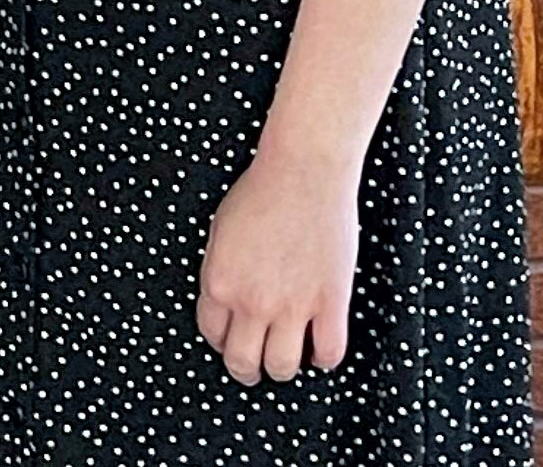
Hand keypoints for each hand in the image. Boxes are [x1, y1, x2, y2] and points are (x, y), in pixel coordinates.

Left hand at [196, 145, 360, 385]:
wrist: (303, 172)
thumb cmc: (260, 192)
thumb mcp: (219, 231)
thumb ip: (219, 271)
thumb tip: (223, 300)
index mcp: (219, 283)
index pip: (212, 334)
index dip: (220, 342)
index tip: (230, 340)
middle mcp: (252, 301)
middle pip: (243, 362)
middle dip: (245, 370)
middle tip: (253, 366)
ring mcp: (292, 305)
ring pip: (283, 366)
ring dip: (282, 369)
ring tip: (286, 358)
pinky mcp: (330, 302)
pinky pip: (329, 352)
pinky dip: (324, 359)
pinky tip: (319, 349)